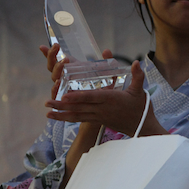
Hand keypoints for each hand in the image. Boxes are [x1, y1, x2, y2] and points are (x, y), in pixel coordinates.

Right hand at [39, 44, 112, 99]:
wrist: (102, 104)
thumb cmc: (102, 86)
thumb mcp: (105, 73)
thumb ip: (106, 60)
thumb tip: (107, 50)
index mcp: (69, 68)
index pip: (56, 59)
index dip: (49, 53)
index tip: (43, 46)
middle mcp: (64, 77)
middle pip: (53, 67)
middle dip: (54, 58)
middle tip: (63, 53)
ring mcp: (63, 87)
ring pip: (54, 78)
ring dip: (57, 70)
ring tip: (62, 64)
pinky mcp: (64, 99)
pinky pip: (56, 93)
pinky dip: (55, 88)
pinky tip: (57, 83)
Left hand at [44, 61, 167, 136]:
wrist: (142, 127)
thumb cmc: (140, 107)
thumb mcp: (140, 90)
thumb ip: (137, 75)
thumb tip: (136, 62)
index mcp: (110, 99)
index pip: (91, 98)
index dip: (77, 97)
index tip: (64, 96)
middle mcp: (102, 109)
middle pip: (79, 108)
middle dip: (62, 106)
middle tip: (47, 103)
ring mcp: (98, 116)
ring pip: (77, 116)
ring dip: (61, 115)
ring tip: (47, 112)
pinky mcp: (97, 121)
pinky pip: (80, 120)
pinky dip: (68, 119)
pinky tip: (57, 117)